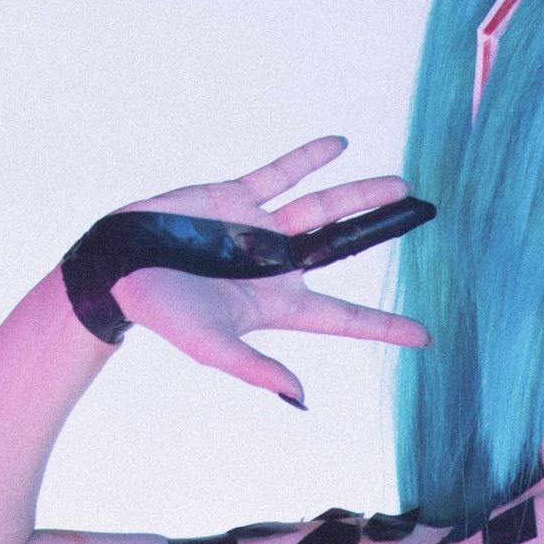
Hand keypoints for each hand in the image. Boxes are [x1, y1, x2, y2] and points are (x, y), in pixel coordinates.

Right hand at [104, 137, 428, 404]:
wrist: (117, 266)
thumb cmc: (162, 313)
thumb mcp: (210, 347)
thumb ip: (256, 369)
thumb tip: (301, 399)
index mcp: (278, 305)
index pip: (344, 317)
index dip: (385, 327)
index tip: (426, 337)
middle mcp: (276, 265)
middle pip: (344, 249)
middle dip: (382, 235)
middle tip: (425, 219)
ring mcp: (258, 227)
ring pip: (322, 207)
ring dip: (359, 194)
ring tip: (400, 185)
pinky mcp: (235, 195)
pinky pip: (280, 174)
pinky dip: (308, 158)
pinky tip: (339, 144)